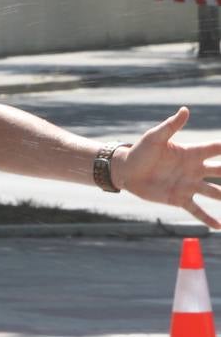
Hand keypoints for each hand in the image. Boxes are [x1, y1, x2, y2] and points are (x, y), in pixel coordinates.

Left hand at [117, 107, 220, 227]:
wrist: (125, 171)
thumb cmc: (140, 151)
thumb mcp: (155, 137)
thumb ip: (171, 126)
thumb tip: (185, 110)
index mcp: (191, 153)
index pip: (216, 149)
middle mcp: (195, 170)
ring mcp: (189, 185)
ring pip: (215, 192)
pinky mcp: (179, 198)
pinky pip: (197, 210)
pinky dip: (208, 219)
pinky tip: (219, 227)